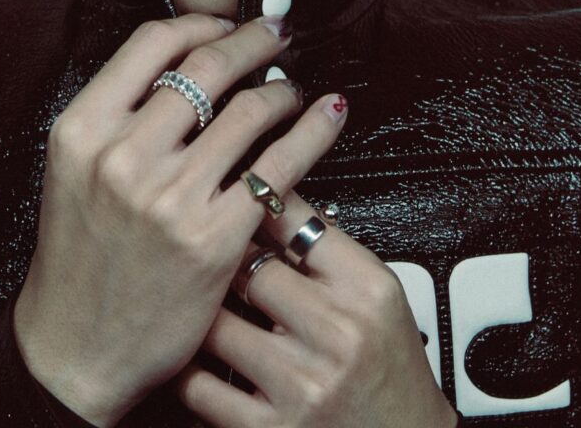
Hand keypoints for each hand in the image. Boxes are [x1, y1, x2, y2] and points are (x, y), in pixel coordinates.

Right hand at [13, 13, 348, 426]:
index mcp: (82, 129)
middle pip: (208, 64)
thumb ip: (121, 113)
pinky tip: (326, 114)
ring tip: (292, 89)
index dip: (200, 22)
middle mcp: (123, 156)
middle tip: (276, 34)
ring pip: (250, 108)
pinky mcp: (215, 237)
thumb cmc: (80, 256)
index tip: (223, 24)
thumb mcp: (75, 169)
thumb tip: (191, 61)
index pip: (153, 42)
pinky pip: (280, 165)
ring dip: (283, 88)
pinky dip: (312, 130)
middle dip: (253, 40)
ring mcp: (171, 196)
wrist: (77, 347)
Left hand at [178, 191, 457, 427]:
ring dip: (199, 309)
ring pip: (216, 323)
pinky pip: (203, 388)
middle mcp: (337, 334)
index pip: (295, 220)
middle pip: (249, 266)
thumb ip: (330, 251)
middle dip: (221, 256)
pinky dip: (188, 367)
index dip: (254, 200)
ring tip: (190, 297)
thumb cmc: (392, 369)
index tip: (234, 193)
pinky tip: (192, 352)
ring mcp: (303, 384)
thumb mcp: (380, 297)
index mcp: (366, 290)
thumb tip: (270, 200)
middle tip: (202, 247)